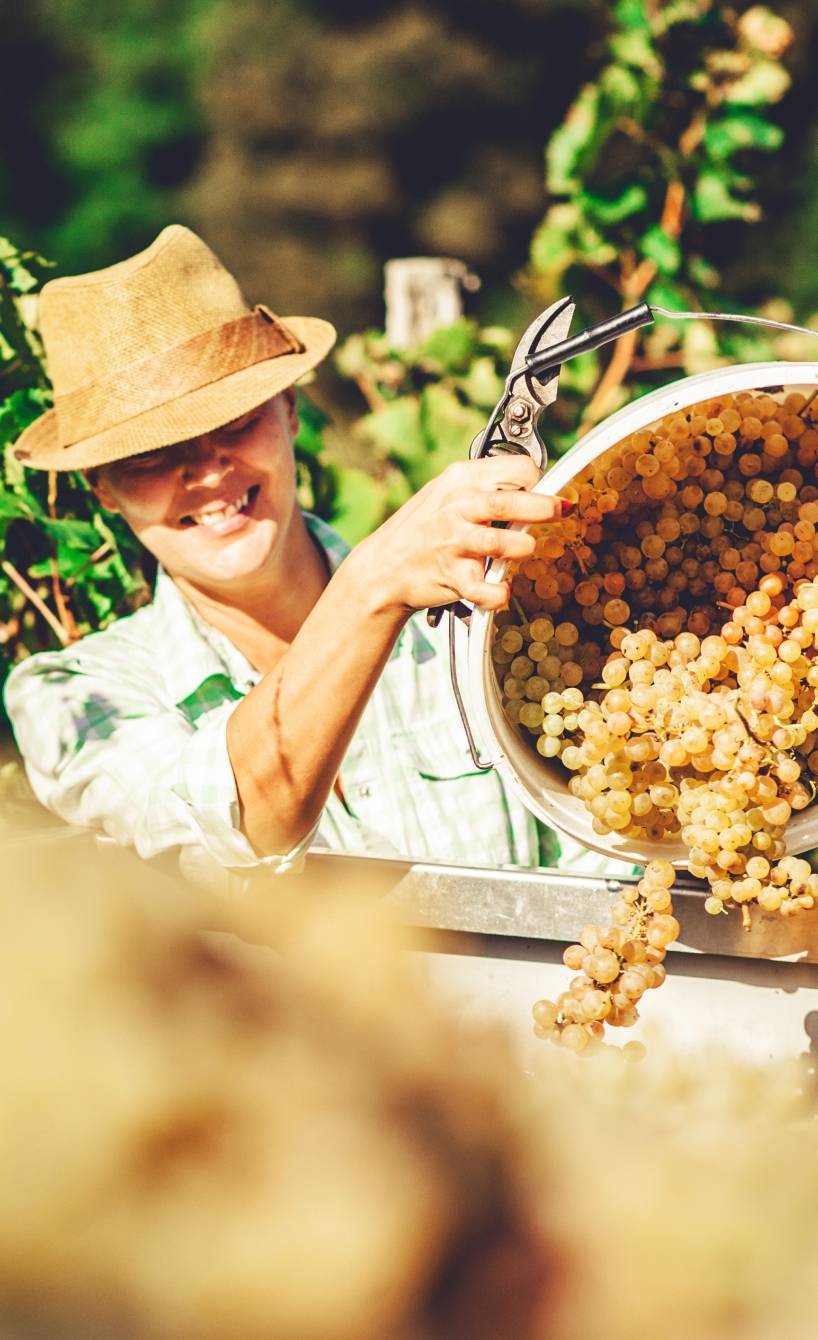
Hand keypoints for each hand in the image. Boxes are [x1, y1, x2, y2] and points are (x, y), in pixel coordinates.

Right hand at [352, 455, 569, 614]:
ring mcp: (453, 543)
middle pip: (507, 502)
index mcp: (462, 480)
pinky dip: (496, 593)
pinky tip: (503, 592)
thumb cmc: (423, 528)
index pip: (514, 469)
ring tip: (526, 548)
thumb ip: (487, 486)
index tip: (545, 490)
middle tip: (561, 511)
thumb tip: (537, 487)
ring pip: (498, 542)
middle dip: (542, 507)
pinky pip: (481, 588)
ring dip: (521, 547)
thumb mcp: (448, 491)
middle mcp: (457, 508)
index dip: (536, 480)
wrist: (383, 568)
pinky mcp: (452, 576)